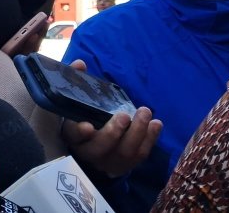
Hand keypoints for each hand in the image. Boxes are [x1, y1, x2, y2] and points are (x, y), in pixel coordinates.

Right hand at [61, 60, 162, 177]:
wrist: (94, 139)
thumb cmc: (84, 113)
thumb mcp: (77, 97)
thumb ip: (76, 80)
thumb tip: (80, 64)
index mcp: (71, 134)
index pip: (73, 135)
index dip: (80, 132)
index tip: (88, 126)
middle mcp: (87, 152)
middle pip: (99, 148)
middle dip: (113, 133)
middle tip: (124, 115)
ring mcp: (107, 161)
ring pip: (123, 154)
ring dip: (136, 134)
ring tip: (145, 113)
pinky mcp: (125, 165)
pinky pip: (139, 156)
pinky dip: (149, 140)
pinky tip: (157, 124)